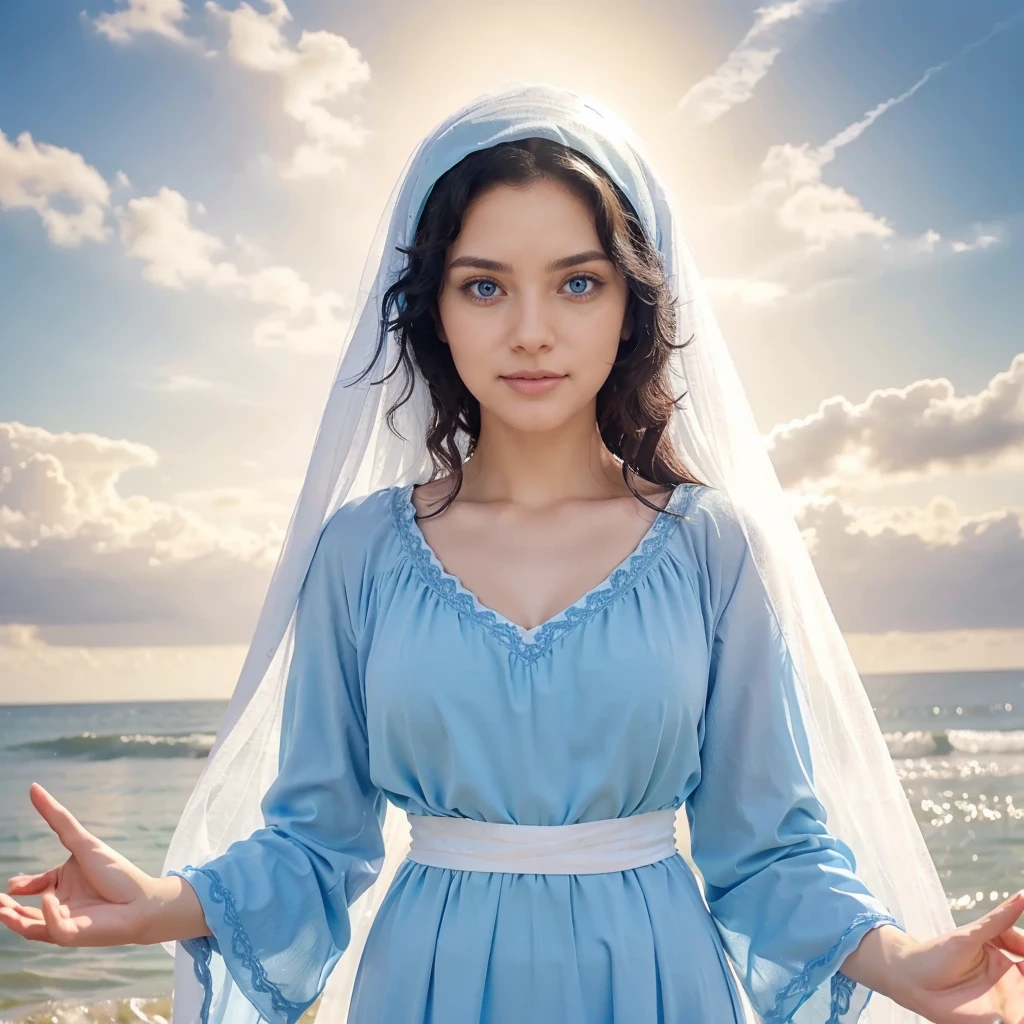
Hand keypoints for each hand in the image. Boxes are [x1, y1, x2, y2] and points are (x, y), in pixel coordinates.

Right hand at [0, 782, 156, 946]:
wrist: (144, 899)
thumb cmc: (116, 872)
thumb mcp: (82, 843)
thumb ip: (57, 819)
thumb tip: (34, 788)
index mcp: (62, 884)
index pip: (35, 886)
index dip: (21, 885)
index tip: (11, 884)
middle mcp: (59, 906)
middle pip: (25, 911)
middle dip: (8, 909)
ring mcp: (64, 923)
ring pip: (31, 926)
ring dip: (15, 919)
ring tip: (2, 908)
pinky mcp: (73, 936)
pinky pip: (53, 929)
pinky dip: (48, 915)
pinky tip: (49, 898)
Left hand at [894, 891, 1023, 1022]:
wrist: (911, 981)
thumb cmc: (937, 955)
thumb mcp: (970, 935)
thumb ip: (997, 920)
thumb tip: (1022, 895)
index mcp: (1002, 956)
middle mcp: (1008, 979)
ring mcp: (1005, 1001)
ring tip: (1021, 1001)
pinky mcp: (999, 1020)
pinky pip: (1018, 1020)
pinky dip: (1021, 1017)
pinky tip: (1017, 1015)